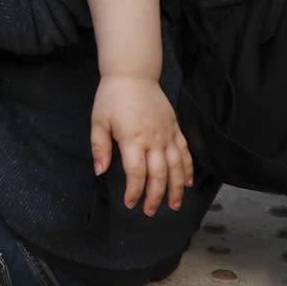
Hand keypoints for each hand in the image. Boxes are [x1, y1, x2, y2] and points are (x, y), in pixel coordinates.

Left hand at [91, 74, 194, 216]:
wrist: (133, 74)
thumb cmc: (112, 97)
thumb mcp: (98, 121)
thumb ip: (100, 147)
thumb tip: (100, 171)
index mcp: (132, 139)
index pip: (137, 173)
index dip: (134, 191)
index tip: (130, 204)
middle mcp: (154, 139)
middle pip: (159, 175)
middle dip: (155, 196)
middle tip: (149, 211)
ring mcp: (167, 134)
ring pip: (176, 167)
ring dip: (176, 188)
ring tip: (174, 205)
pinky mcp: (175, 128)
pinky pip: (185, 152)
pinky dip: (187, 169)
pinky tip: (187, 182)